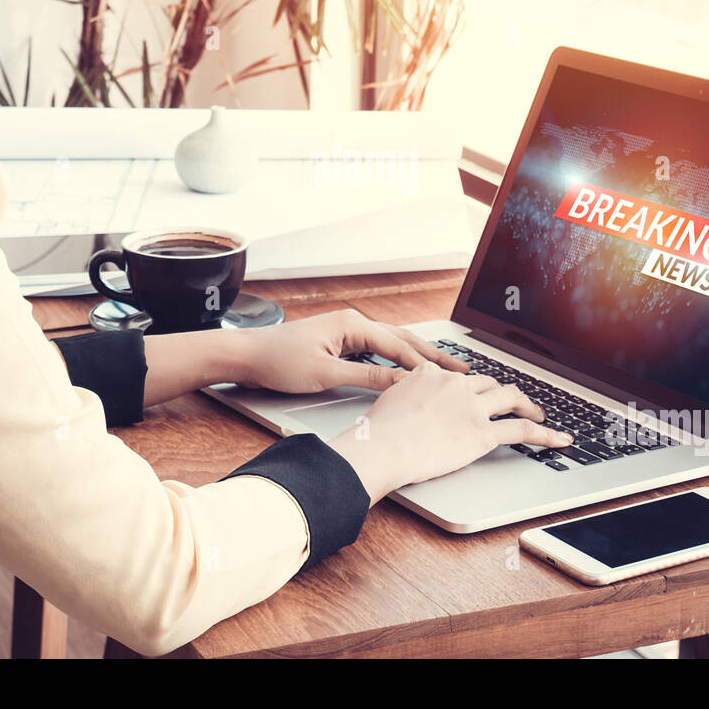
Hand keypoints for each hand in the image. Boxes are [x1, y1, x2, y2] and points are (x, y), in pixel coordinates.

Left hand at [230, 307, 470, 393]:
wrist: (246, 356)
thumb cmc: (279, 361)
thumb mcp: (326, 374)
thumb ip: (367, 378)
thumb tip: (402, 384)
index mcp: (353, 325)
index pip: (399, 346)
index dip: (426, 364)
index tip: (450, 378)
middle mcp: (354, 323)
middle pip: (402, 340)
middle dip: (432, 356)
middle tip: (462, 368)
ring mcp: (348, 332)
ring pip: (392, 344)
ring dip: (417, 357)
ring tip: (444, 369)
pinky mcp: (341, 343)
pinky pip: (377, 351)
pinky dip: (397, 361)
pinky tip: (408, 371)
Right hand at [328, 361, 573, 501]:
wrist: (381, 446)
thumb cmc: (376, 432)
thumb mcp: (388, 400)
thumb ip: (406, 395)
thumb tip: (409, 404)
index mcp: (430, 373)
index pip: (458, 376)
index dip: (471, 387)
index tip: (476, 394)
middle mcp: (455, 385)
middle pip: (489, 382)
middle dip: (504, 392)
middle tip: (513, 402)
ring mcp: (471, 407)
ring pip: (511, 397)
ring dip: (529, 405)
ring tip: (539, 414)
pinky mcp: (482, 433)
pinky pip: (522, 430)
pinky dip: (546, 434)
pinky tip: (558, 440)